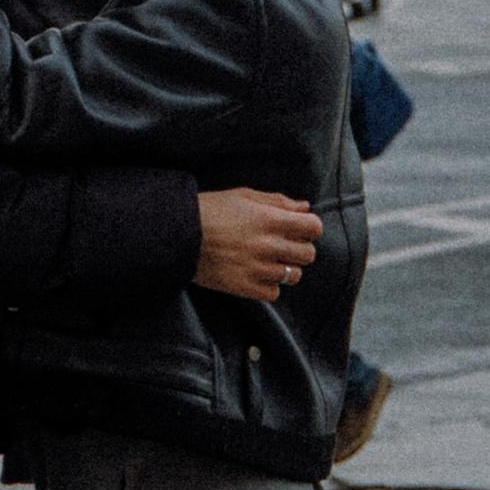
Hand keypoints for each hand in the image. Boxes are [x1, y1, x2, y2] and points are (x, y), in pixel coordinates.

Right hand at [194, 188, 320, 302]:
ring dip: (285, 268)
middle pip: (308, 254)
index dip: (309, 228)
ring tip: (268, 261)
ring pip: (293, 276)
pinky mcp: (243, 287)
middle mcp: (267, 245)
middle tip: (283, 246)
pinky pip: (273, 293)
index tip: (299, 229)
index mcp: (269, 219)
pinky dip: (269, 285)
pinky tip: (257, 274)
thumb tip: (304, 208)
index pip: (313, 228)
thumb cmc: (208, 210)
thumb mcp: (243, 196)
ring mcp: (256, 268)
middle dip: (299, 248)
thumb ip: (277, 201)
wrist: (176, 234)